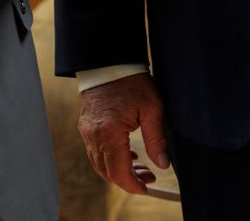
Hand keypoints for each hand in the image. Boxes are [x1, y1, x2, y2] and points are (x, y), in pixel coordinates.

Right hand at [78, 74, 168, 194]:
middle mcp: (93, 135)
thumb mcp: (152, 108)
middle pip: (107, 171)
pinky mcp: (86, 126)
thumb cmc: (132, 81)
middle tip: (149, 177)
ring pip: (99, 164)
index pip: (118, 171)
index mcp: (109, 132)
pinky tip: (128, 155)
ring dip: (119, 171)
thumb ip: (157, 139)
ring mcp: (87, 131)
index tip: (146, 187)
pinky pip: (96, 151)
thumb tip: (163, 164)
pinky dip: (111, 159)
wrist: (109, 61)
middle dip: (128, 179)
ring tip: (141, 168)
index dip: (132, 184)